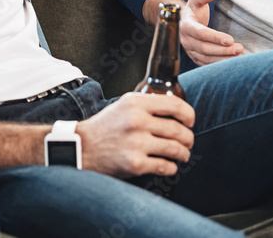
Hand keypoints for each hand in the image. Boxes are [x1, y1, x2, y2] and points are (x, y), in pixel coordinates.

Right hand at [77, 92, 194, 177]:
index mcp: (136, 103)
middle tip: (187, 142)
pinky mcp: (136, 164)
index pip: (175, 105)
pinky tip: (168, 166)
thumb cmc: (106, 126)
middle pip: (179, 130)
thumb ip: (147, 105)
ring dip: (184, 153)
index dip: (189, 115)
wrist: (82, 147)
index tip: (190, 122)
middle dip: (188, 138)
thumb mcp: (123, 105)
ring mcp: (136, 143)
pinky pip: (166, 166)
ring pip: (176, 149)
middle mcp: (137, 121)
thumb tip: (177, 112)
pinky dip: (171, 167)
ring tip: (182, 154)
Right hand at [180, 0, 243, 65]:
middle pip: (204, 48)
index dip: (215, 37)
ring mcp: (190, 50)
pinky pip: (206, 64)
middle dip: (223, 50)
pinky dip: (219, 64)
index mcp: (185, 25)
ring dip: (223, 59)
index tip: (230, 39)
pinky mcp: (195, 57)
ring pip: (206, 58)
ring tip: (239, 55)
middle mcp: (186, 40)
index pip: (200, 33)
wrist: (184, 21)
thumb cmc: (193, 9)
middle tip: (240, 48)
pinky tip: (232, 62)